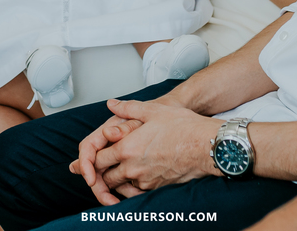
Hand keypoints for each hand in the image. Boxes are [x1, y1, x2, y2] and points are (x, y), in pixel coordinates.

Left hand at [73, 98, 221, 203]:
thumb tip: (112, 105)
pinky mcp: (157, 187)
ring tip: (114, 176)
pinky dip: (131, 188)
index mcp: (126, 147)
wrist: (205, 145)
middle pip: (106, 177)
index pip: (98, 158)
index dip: (91, 159)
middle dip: (100, 174)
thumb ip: (128, 108)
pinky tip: (134, 179)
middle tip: (98, 170)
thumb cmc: (182, 126)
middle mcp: (132, 167)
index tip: (91, 158)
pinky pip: (136, 192)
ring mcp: (145, 180)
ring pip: (120, 187)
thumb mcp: (152, 110)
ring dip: (115, 183)